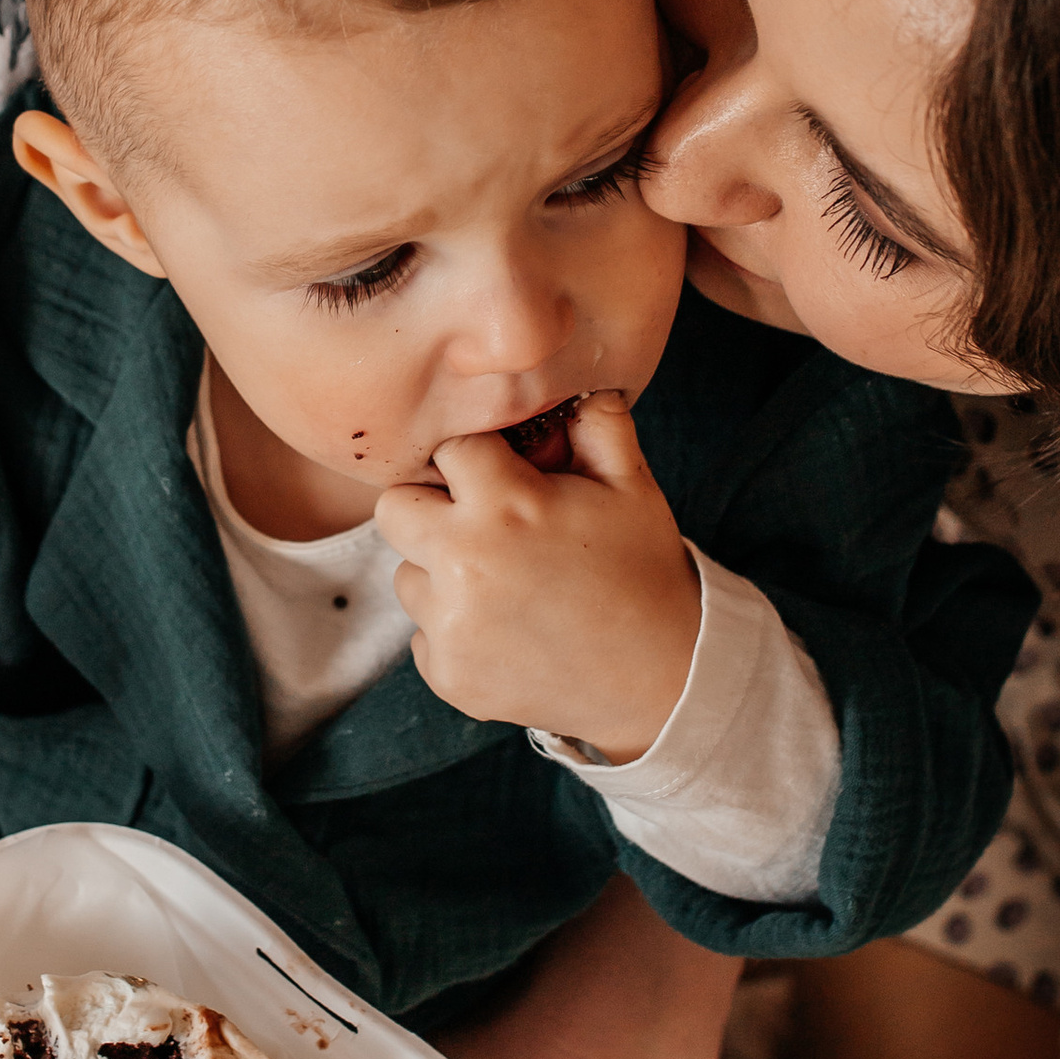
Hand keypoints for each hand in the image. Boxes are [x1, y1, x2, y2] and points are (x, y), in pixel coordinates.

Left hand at [376, 390, 699, 760]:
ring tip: (507, 586)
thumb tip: (575, 380)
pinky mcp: (448, 675)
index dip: (479, 460)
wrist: (666, 679)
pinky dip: (454, 629)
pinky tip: (509, 630)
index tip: (505, 479)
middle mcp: (464, 564)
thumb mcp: (632, 485)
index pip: (450, 449)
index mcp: (506, 506)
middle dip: (430, 508)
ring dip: (442, 574)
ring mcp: (451, 627)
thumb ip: (595, 422)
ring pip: (407, 574)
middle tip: (483, 526)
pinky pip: (422, 633)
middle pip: (394, 508)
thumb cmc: (645, 572)